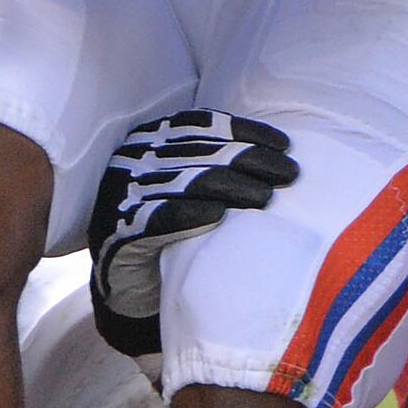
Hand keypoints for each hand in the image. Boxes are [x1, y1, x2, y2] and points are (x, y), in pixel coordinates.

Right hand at [84, 109, 298, 356]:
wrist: (123, 282)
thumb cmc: (161, 227)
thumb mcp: (181, 186)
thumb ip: (209, 163)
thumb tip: (273, 154)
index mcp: (149, 139)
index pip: (202, 125)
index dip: (246, 132)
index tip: (283, 145)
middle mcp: (133, 159)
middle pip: (202, 152)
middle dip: (251, 159)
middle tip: (289, 173)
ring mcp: (121, 193)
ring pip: (185, 181)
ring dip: (231, 185)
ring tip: (266, 196)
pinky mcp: (117, 230)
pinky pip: (156, 218)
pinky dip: (189, 213)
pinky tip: (217, 214)